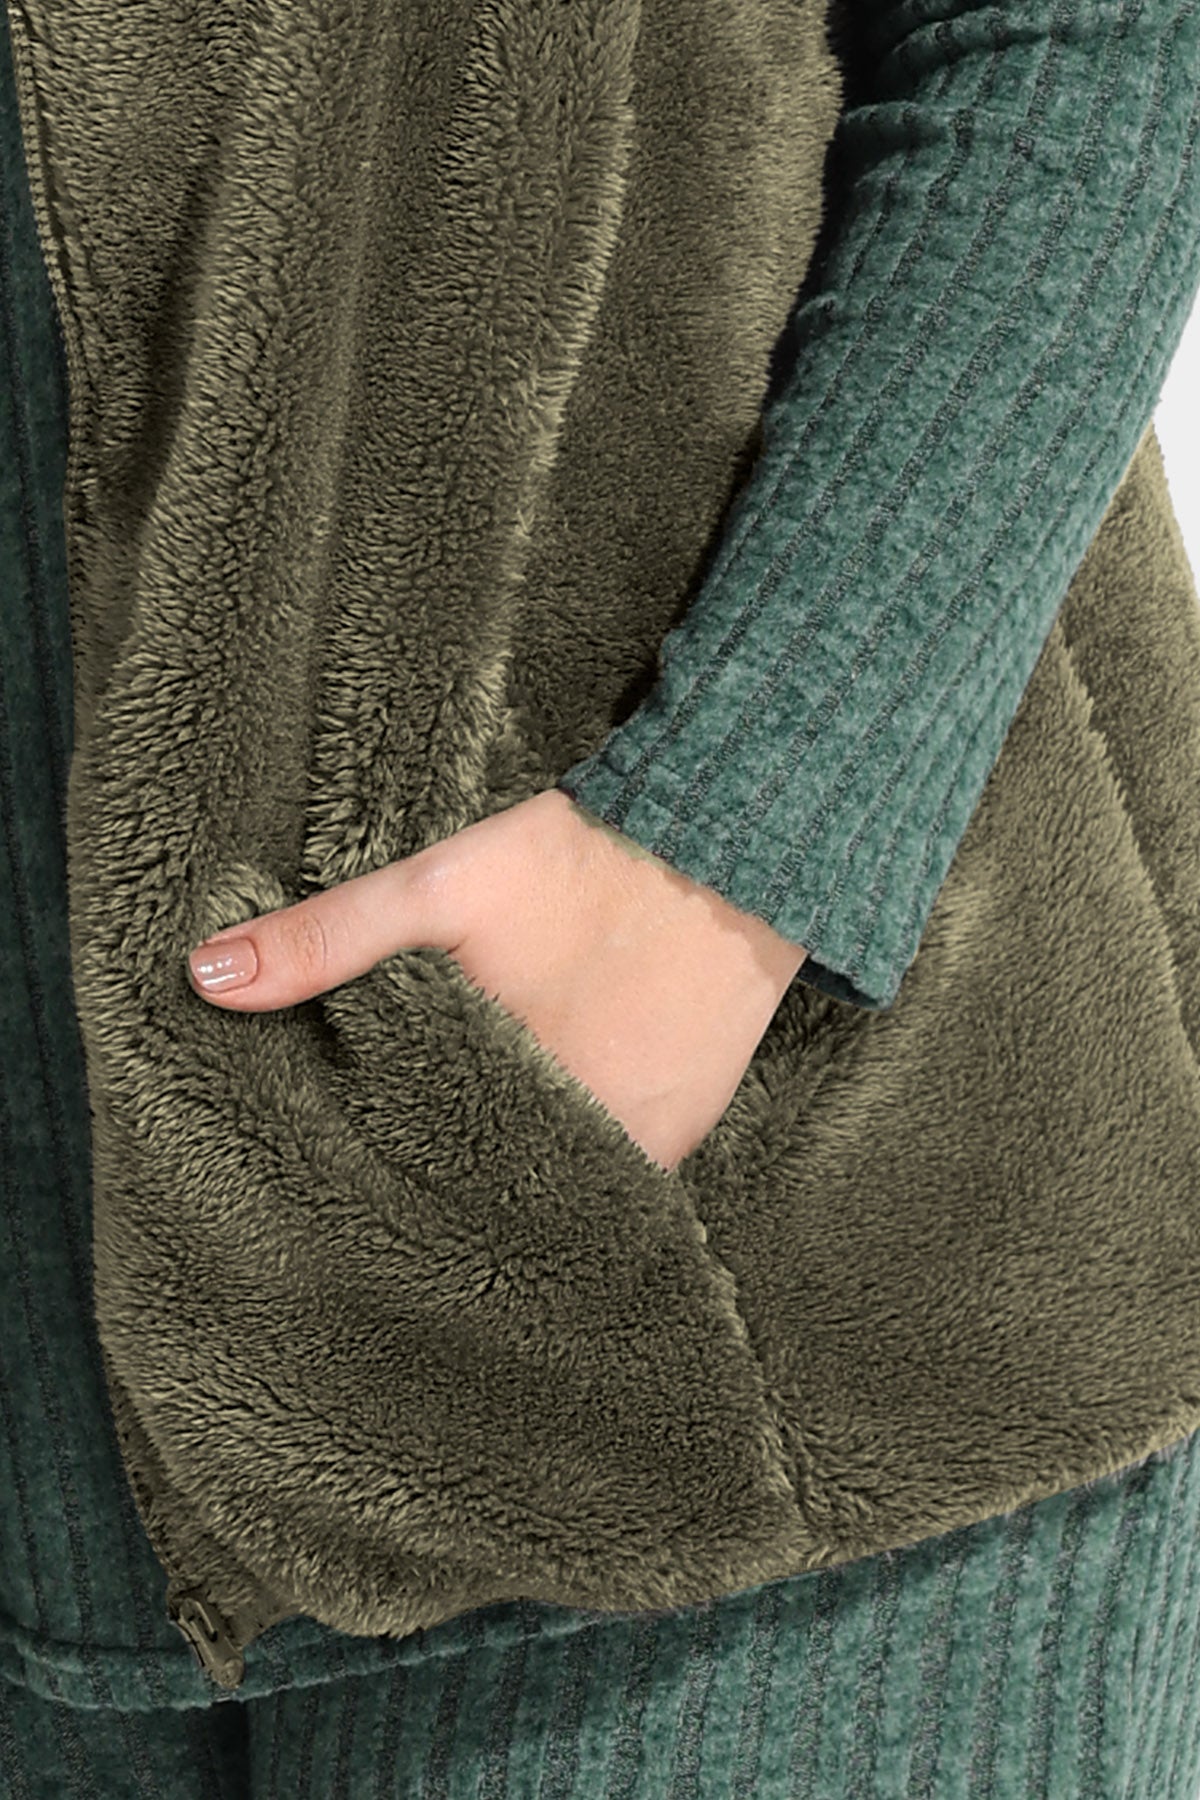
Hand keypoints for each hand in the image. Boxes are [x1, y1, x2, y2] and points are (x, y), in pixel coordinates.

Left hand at [185, 789, 806, 1172]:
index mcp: (529, 1099)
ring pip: (560, 1184)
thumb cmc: (582, 863)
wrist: (730, 844)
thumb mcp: (443, 886)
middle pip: (501, 1193)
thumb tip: (208, 977)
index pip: (437, 1181)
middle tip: (405, 1164)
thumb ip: (329, 938)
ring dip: (517, 1170)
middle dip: (454, 1182)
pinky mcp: (691, 1123)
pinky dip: (577, 1152)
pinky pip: (619, 1167)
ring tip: (467, 1148)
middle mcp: (600, 1144)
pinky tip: (544, 1115)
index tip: (359, 1172)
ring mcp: (656, 1141)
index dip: (396, 1177)